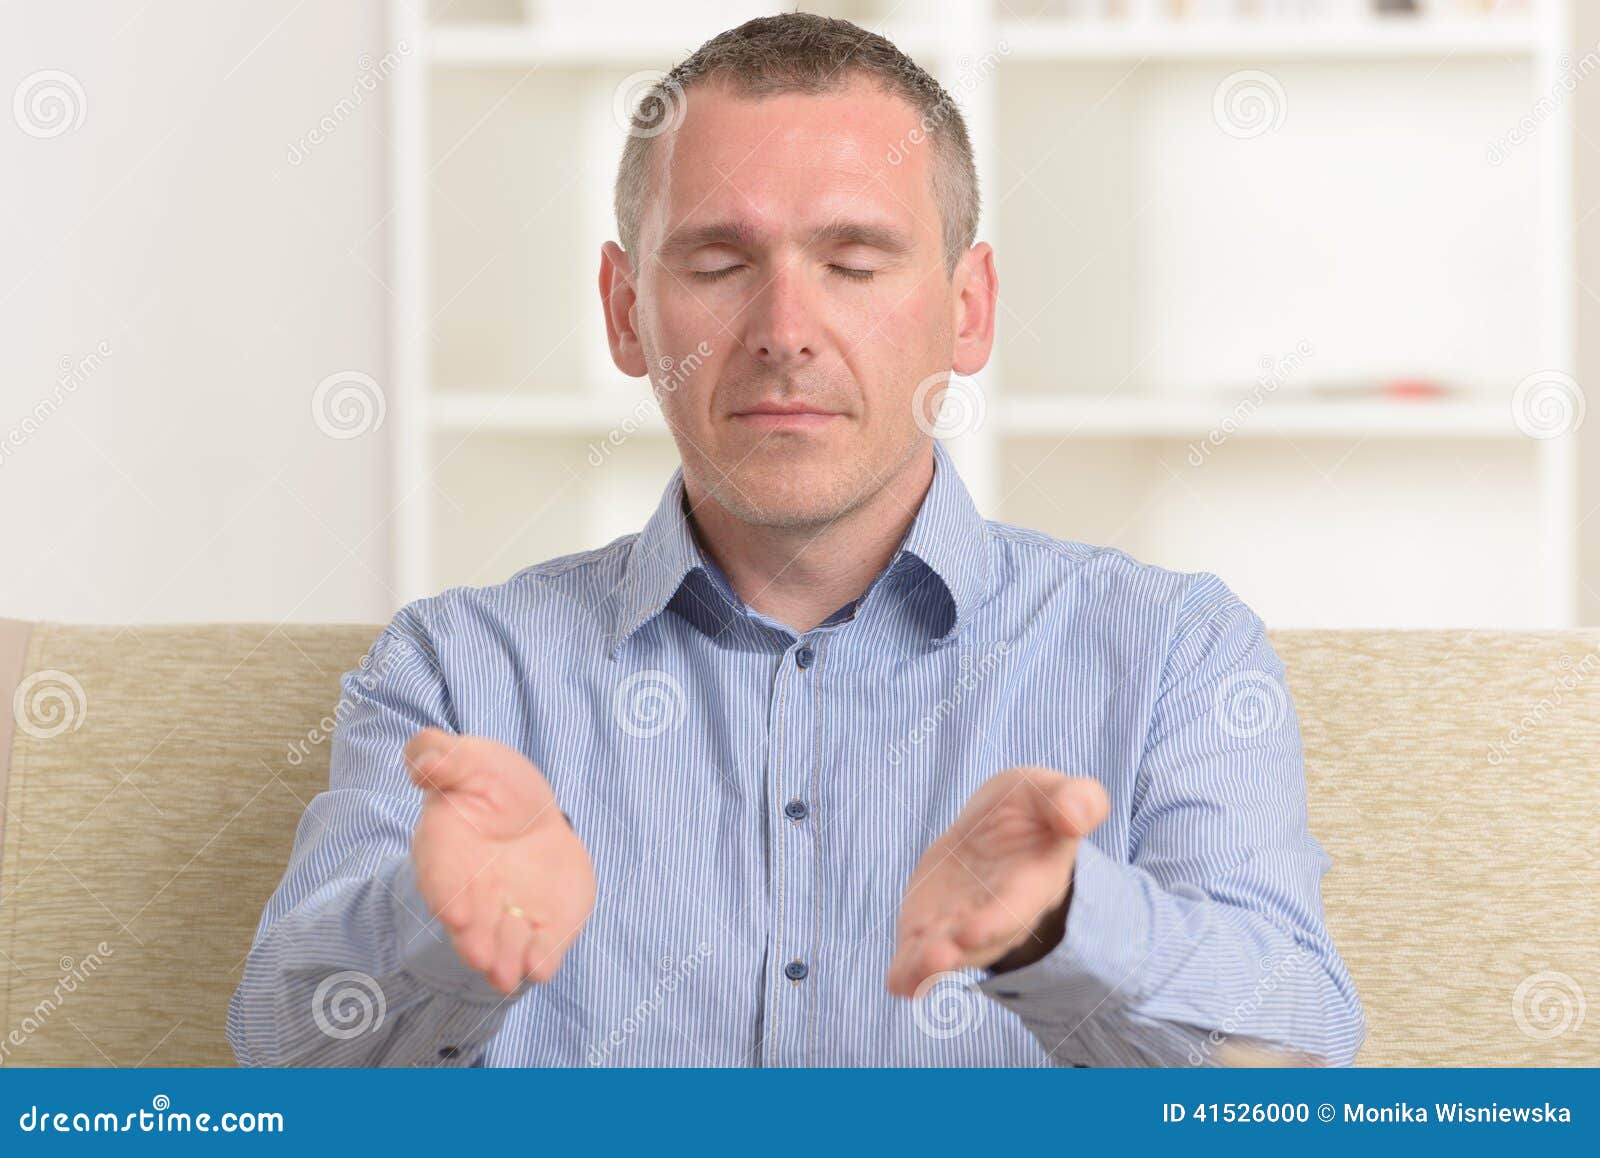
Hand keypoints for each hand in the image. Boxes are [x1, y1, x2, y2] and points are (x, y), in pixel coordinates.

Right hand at [404, 727, 595, 995]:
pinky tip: (544, 967)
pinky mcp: (541, 924)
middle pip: (470, 921)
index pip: (441, 877)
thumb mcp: (470, 760)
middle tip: (482, 959)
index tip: (455, 913)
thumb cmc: (490, 784)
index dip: (448, 895)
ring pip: (502, 942)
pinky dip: (543, 957)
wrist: (530, 813)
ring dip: (505, 958)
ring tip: (509, 975)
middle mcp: (472, 891)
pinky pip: (543, 946)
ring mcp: (506, 913)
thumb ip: (443, 757)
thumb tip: (424, 761)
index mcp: (445, 850)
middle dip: (475, 940)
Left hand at [886, 765, 1108, 996]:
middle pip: (979, 942)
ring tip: (907, 979)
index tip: (972, 932)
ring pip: (947, 953)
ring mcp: (963, 923)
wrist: (1003, 826)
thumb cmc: (1034, 809)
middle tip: (933, 960)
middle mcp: (998, 913)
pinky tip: (896, 983)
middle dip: (956, 952)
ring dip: (926, 967)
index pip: (1015, 907)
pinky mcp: (933, 924)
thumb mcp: (1052, 791)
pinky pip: (920, 951)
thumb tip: (1076, 818)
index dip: (995, 920)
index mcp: (1032, 881)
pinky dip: (907, 969)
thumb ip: (1074, 800)